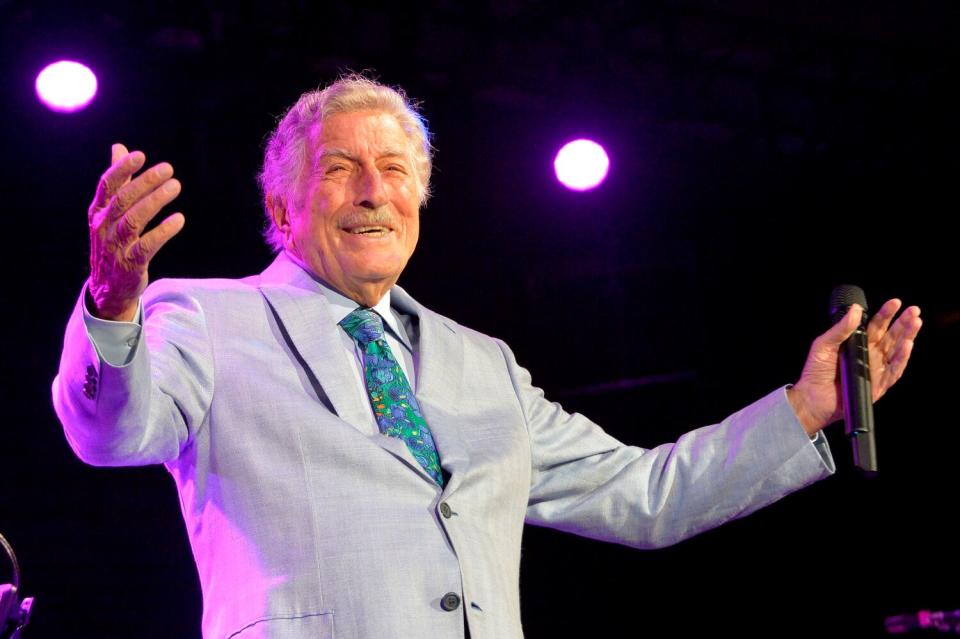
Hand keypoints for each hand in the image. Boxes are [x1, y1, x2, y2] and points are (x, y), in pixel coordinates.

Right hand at [88, 144, 184, 320]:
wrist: (108, 287)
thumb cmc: (112, 242)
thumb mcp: (109, 212)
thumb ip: (118, 181)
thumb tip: (119, 147)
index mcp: (98, 211)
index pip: (107, 185)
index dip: (122, 168)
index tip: (140, 155)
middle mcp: (103, 227)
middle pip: (123, 200)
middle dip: (145, 182)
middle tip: (168, 169)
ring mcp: (115, 246)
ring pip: (133, 220)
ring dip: (155, 201)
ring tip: (175, 186)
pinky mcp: (131, 264)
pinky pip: (147, 245)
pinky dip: (163, 231)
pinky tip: (179, 219)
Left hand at [787, 299, 921, 435]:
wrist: (813, 397)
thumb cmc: (815, 371)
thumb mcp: (824, 345)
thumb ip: (841, 329)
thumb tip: (855, 309)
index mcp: (858, 343)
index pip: (876, 325)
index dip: (886, 314)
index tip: (895, 302)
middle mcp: (870, 354)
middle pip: (891, 335)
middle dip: (904, 322)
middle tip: (914, 310)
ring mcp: (876, 368)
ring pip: (897, 350)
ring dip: (907, 336)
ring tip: (916, 322)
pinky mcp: (880, 384)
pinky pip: (894, 370)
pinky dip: (902, 357)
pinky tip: (907, 345)